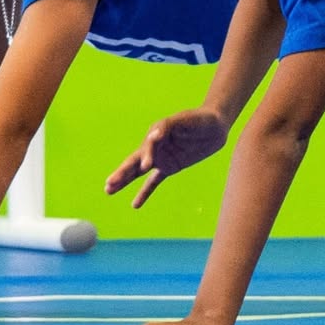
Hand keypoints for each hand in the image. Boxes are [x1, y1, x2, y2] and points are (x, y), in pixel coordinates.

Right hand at [105, 108, 229, 207]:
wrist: (215, 125)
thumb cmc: (200, 119)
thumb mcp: (185, 120)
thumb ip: (168, 126)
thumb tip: (153, 135)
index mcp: (156, 132)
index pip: (147, 146)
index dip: (146, 155)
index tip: (148, 165)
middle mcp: (154, 146)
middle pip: (134, 161)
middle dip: (121, 173)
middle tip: (109, 184)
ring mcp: (161, 158)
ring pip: (138, 172)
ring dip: (124, 181)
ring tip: (109, 190)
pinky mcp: (170, 167)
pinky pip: (154, 182)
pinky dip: (144, 193)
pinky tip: (135, 205)